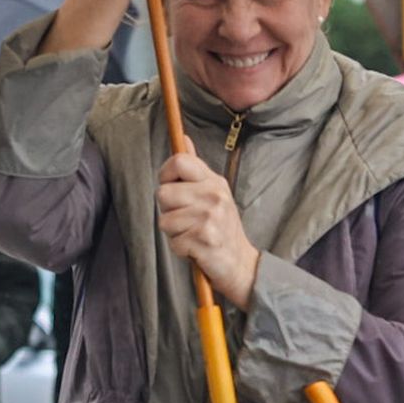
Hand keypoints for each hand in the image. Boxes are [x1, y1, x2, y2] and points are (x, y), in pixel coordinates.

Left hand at [156, 150, 259, 307]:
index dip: (166, 175)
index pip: (179, 161)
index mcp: (214, 181)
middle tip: (187, 220)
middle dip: (168, 211)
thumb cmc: (221, 229)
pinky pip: (173, 241)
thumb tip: (184, 139)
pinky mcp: (204, 238)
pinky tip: (196, 248)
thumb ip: (195, 169)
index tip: (172, 188)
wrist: (240, 264)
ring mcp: (210, 216)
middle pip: (163, 193)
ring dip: (174, 233)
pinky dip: (180, 249)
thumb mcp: (214, 193)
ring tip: (193, 234)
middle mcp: (214, 195)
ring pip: (165, 220)